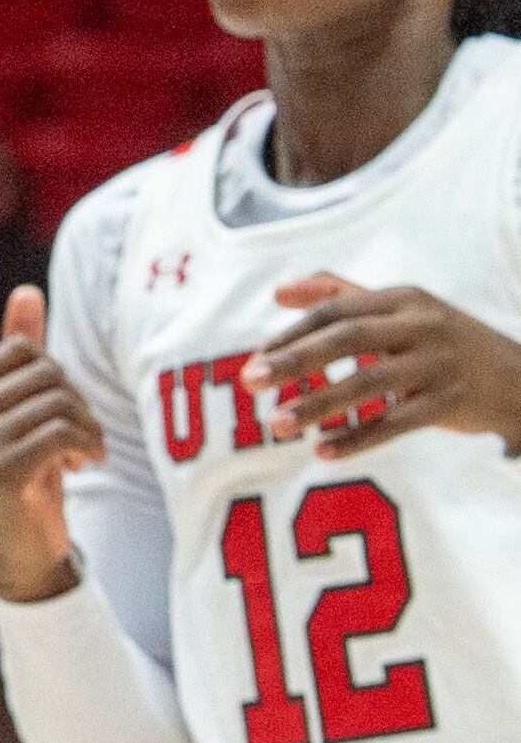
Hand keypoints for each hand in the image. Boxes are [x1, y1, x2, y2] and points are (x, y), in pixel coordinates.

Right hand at [0, 286, 105, 602]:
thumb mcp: (23, 409)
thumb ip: (23, 351)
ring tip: (85, 453)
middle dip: (78, 403)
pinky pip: (64, 432)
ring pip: (60, 402)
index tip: (62, 411)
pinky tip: (83, 465)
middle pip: (46, 374)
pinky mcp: (4, 469)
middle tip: (82, 438)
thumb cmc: (29, 469)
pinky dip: (88, 446)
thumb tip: (28, 289)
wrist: (25, 547)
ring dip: (88, 429)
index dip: (56, 374)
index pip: (23, 349)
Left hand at [241, 272, 520, 459]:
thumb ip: (340, 294)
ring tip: (277, 425)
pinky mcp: (451, 403)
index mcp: (401, 299)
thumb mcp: (401, 309)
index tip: (255, 359)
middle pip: (346, 338)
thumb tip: (278, 291)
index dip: (292, 333)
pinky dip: (359, 438)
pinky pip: (397, 423)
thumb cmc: (443, 341)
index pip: (334, 310)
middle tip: (249, 382)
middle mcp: (420, 325)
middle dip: (294, 360)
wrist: (520, 379)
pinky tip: (324, 451)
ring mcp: (438, 364)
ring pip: (369, 383)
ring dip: (318, 404)